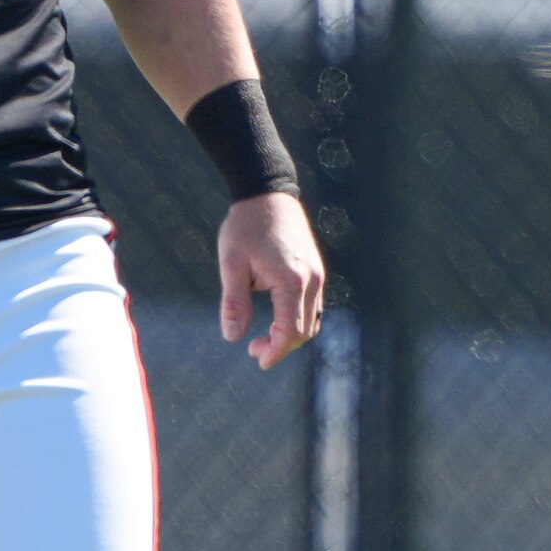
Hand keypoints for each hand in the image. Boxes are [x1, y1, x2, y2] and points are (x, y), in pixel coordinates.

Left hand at [220, 193, 324, 369]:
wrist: (268, 192)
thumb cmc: (246, 226)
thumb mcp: (232, 264)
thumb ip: (234, 303)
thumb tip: (232, 337)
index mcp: (292, 281)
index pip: (290, 331)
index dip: (275, 351)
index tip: (256, 359)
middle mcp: (312, 280)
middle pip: (305, 331)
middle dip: (281, 346)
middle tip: (252, 348)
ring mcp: (317, 274)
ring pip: (313, 320)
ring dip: (291, 335)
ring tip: (263, 337)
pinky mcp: (316, 269)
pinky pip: (314, 305)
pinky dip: (298, 319)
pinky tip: (276, 318)